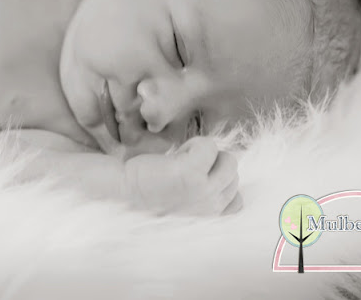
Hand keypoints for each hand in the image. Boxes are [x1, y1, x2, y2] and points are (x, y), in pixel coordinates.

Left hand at [122, 136, 241, 215]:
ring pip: (227, 159)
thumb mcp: (187, 205)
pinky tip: (175, 155)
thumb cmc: (152, 195)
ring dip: (204, 153)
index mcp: (210, 217)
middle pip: (233, 172)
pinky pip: (209, 146)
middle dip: (212, 163)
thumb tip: (232, 180)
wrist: (123, 193)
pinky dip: (194, 144)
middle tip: (185, 168)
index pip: (237, 199)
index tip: (195, 180)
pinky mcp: (192, 173)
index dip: (217, 180)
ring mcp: (204, 191)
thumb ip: (209, 198)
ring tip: (180, 162)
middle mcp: (211, 207)